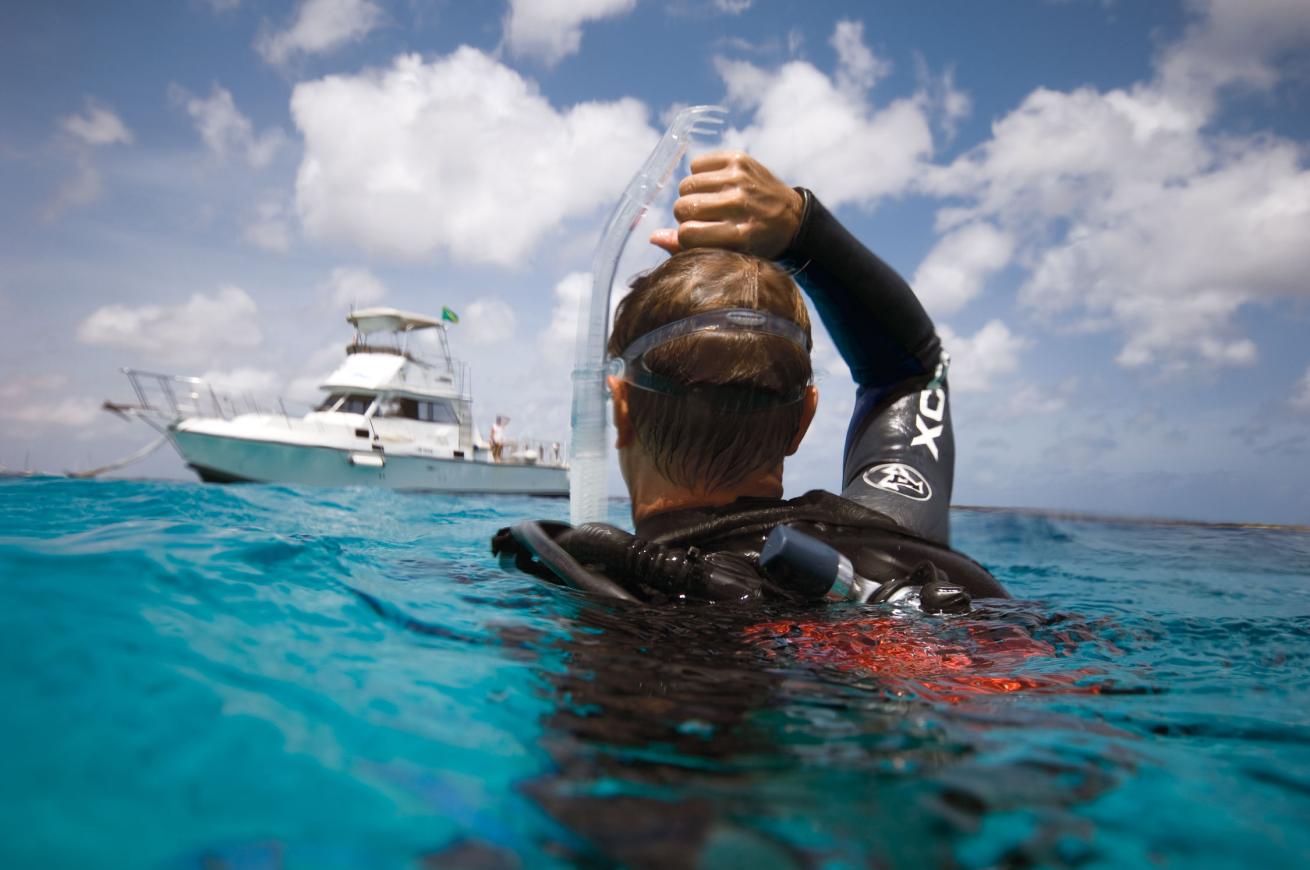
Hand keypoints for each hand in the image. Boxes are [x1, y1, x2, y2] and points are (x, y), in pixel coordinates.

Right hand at [649, 151, 803, 258]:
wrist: (792, 217)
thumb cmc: (755, 242)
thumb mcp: (728, 255)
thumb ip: (688, 248)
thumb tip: (653, 236)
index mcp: (738, 234)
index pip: (687, 233)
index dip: (685, 236)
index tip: (697, 236)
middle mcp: (739, 204)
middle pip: (683, 207)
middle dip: (686, 215)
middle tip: (704, 218)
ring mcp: (739, 178)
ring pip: (687, 185)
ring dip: (692, 195)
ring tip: (709, 202)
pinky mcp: (738, 159)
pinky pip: (696, 164)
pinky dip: (700, 175)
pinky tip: (715, 185)